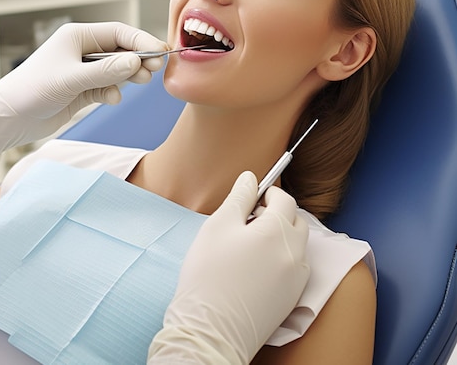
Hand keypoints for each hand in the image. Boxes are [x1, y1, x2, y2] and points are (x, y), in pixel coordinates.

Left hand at [0, 22, 166, 184]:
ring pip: (116, 69)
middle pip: (120, 50)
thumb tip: (137, 62)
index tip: (159, 51)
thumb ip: (106, 71)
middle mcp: (81, 51)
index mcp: (77, 36)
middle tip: (154, 70)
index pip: (117, 33)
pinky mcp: (82, 90)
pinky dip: (113, 91)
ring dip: (128, 75)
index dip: (140, 40)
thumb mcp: (71, 79)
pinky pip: (107, 86)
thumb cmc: (32, 90)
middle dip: (138, 59)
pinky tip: (111, 99)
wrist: (8, 119)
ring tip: (141, 82)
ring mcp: (82, 71)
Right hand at [148, 172, 309, 363]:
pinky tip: (257, 266)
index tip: (252, 197)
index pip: (284, 199)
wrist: (210, 328)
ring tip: (251, 244)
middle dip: (277, 213)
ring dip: (281, 236)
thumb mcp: (218, 225)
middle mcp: (295, 252)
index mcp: (278, 230)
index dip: (268, 193)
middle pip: (295, 220)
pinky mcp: (293, 298)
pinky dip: (283, 258)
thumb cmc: (209, 273)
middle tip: (248, 220)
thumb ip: (239, 197)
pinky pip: (295, 267)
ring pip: (297, 244)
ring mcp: (297, 278)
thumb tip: (250, 178)